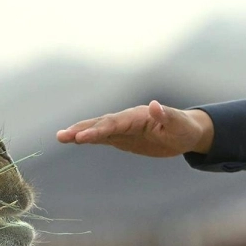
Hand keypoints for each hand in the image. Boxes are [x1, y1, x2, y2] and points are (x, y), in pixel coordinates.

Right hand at [55, 101, 213, 157]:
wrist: (186, 133)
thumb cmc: (184, 129)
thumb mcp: (179, 125)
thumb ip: (166, 115)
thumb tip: (155, 105)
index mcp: (138, 116)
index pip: (114, 123)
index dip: (98, 130)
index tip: (82, 137)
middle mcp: (127, 120)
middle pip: (101, 124)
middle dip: (82, 130)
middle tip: (62, 136)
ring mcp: (123, 128)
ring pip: (98, 129)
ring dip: (80, 133)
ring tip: (60, 136)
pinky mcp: (123, 138)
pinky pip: (103, 137)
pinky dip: (88, 138)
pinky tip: (74, 140)